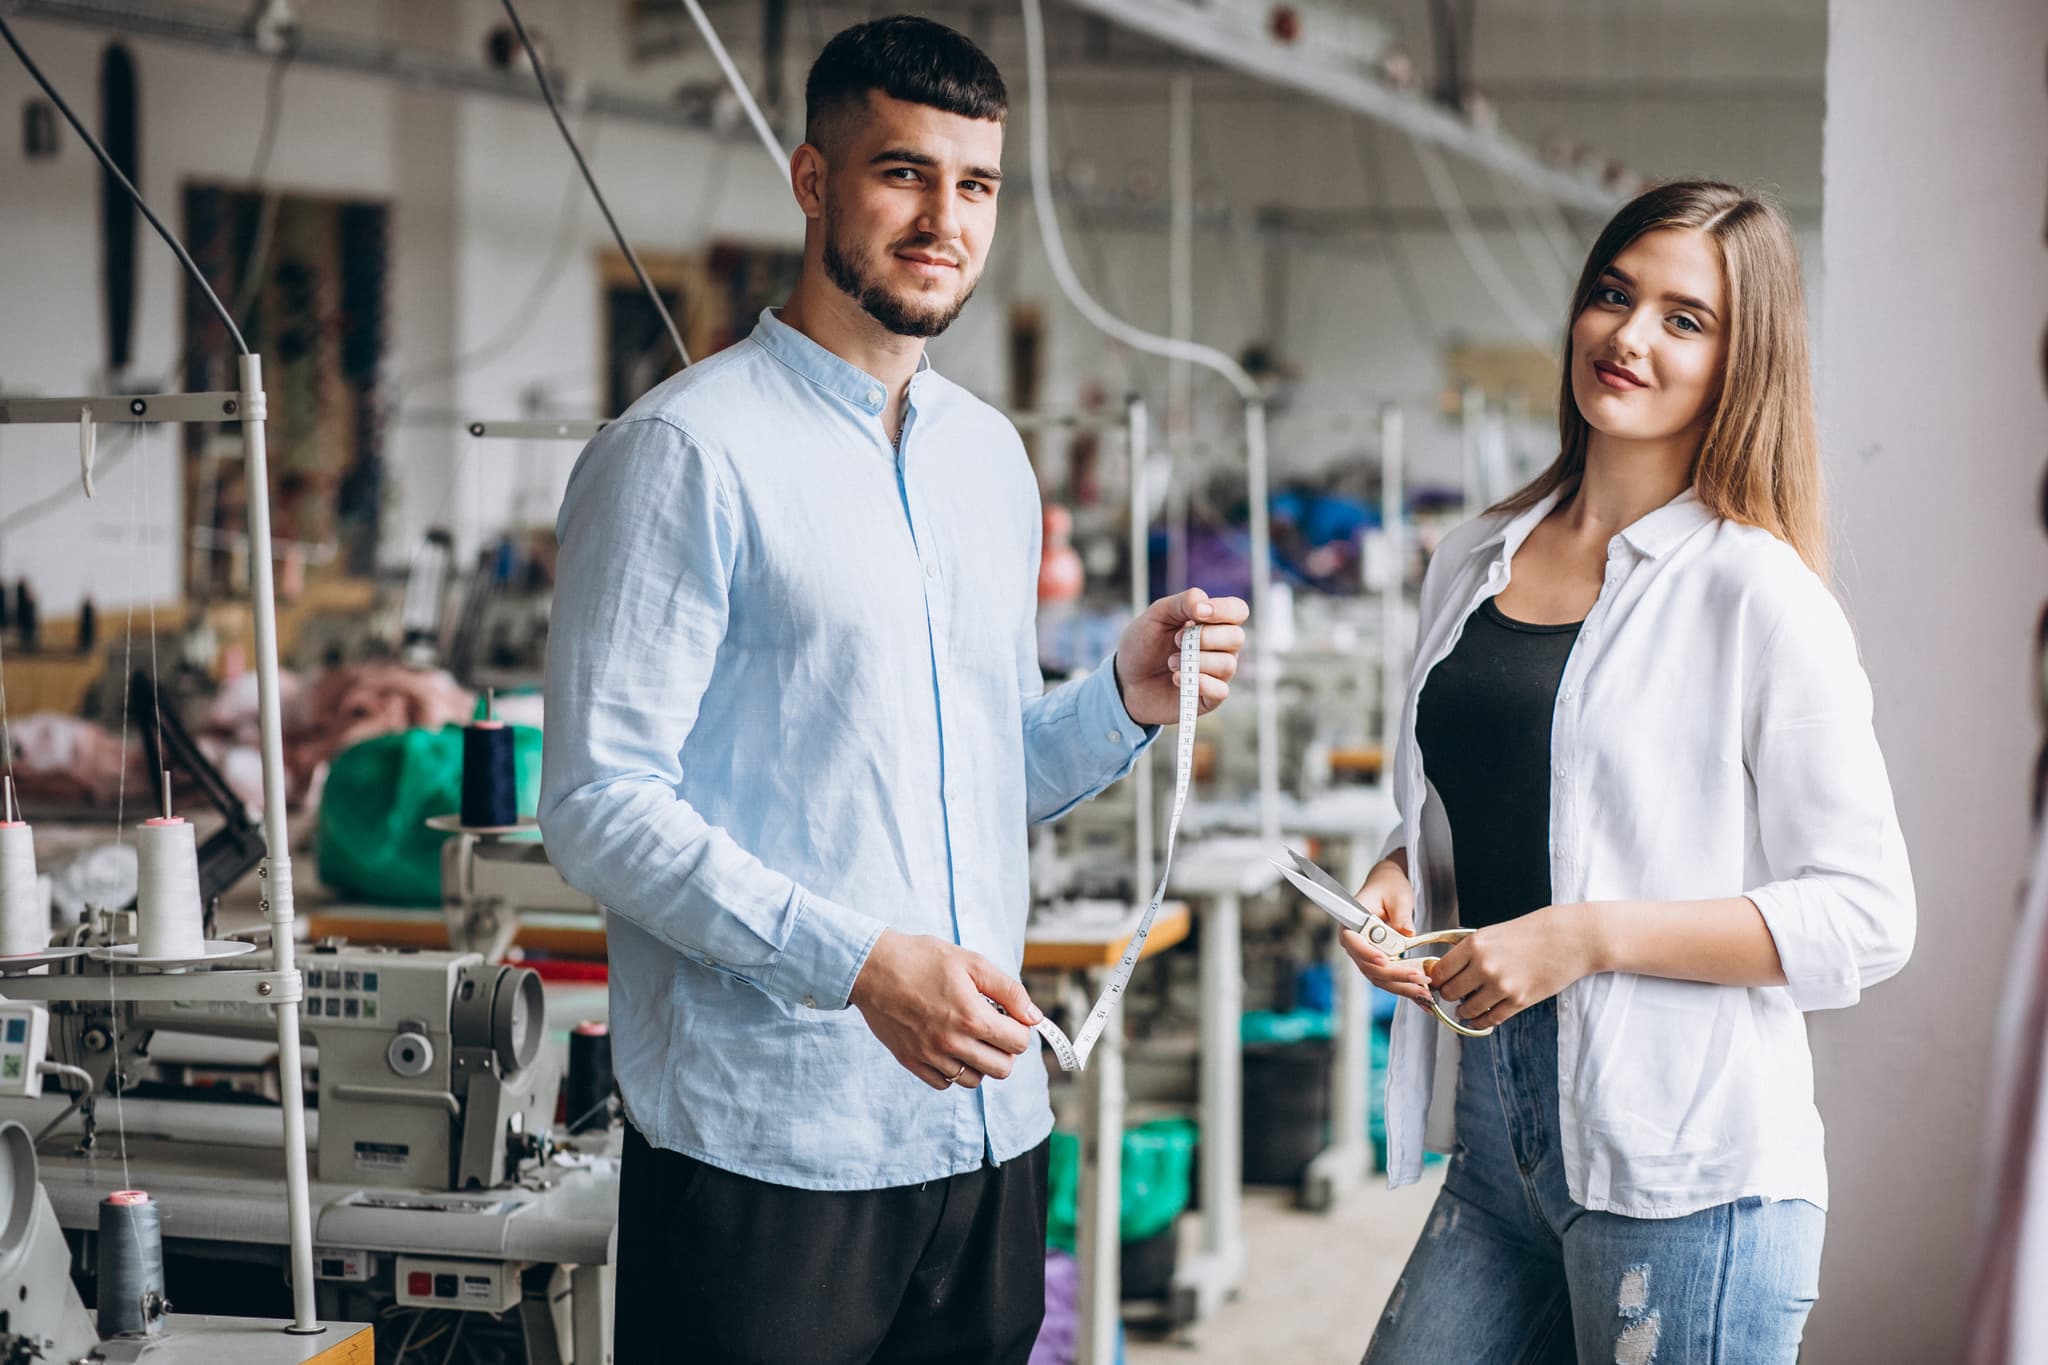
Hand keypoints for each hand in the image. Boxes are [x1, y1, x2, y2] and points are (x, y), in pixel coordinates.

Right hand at [849, 929, 1040, 1089]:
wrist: (873, 968)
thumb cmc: (923, 959)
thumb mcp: (972, 963)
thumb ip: (1009, 990)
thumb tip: (1034, 1016)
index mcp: (972, 1017)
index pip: (1018, 1044)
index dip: (1020, 1029)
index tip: (1009, 1017)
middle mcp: (953, 1043)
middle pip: (1002, 1069)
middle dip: (1005, 1049)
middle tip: (992, 1029)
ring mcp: (931, 1056)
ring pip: (974, 1080)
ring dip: (979, 1062)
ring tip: (969, 1037)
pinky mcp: (912, 1062)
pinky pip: (944, 1083)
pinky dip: (952, 1070)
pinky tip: (948, 1047)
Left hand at [1113, 588, 1249, 725]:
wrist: (1125, 680)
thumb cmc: (1143, 645)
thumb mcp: (1156, 615)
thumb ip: (1182, 602)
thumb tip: (1205, 606)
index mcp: (1211, 622)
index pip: (1237, 611)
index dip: (1224, 610)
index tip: (1198, 614)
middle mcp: (1220, 647)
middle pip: (1236, 637)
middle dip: (1206, 637)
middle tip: (1176, 640)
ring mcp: (1216, 673)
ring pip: (1227, 664)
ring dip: (1196, 661)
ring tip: (1170, 663)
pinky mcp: (1208, 698)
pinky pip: (1220, 691)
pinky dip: (1200, 683)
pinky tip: (1177, 679)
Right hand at [1336, 858, 1436, 1015]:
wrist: (1388, 888)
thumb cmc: (1388, 886)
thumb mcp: (1397, 895)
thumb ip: (1400, 913)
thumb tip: (1406, 932)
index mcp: (1352, 923)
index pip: (1352, 942)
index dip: (1366, 953)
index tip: (1384, 960)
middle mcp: (1356, 944)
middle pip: (1369, 966)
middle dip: (1395, 975)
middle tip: (1419, 978)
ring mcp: (1368, 956)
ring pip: (1381, 978)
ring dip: (1403, 987)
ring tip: (1425, 992)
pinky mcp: (1381, 963)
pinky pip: (1391, 980)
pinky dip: (1407, 989)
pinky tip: (1423, 998)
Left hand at [1428, 905, 1597, 1030]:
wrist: (1569, 939)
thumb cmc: (1529, 932)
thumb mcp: (1491, 933)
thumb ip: (1467, 951)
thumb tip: (1443, 970)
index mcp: (1474, 945)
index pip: (1440, 972)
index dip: (1436, 979)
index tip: (1438, 982)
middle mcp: (1484, 966)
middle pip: (1450, 992)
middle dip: (1449, 995)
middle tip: (1452, 993)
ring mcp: (1502, 986)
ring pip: (1467, 1009)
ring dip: (1463, 1010)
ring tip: (1465, 1006)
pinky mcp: (1519, 1001)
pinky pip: (1490, 1019)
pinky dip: (1480, 1021)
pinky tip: (1478, 1017)